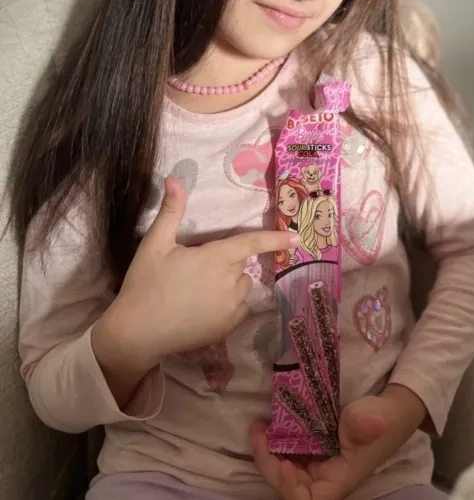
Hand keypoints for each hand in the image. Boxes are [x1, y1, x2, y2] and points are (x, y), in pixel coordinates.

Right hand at [97, 177, 298, 369]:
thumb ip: (170, 211)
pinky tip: (204, 306)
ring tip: (197, 288)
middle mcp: (230, 282)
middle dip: (226, 260)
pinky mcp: (226, 329)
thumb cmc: (145, 284)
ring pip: (242, 285)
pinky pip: (239, 308)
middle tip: (194, 267)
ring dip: (230, 282)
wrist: (136, 334)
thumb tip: (175, 178)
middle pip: (241, 263)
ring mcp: (230, 309)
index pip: (253, 243)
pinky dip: (229, 304)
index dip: (276, 238)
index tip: (297, 236)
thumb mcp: (155, 244)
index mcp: (216, 258)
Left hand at [251, 386, 425, 499]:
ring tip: (260, 425)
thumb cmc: (382, 419)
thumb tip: (370, 422)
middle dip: (268, 463)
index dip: (289, 488)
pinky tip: (270, 423)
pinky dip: (276, 441)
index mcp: (337, 480)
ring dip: (268, 451)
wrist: (389, 410)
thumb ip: (364, 425)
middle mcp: (323, 478)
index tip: (284, 463)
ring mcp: (316, 465)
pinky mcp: (313, 451)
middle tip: (259, 431)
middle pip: (288, 485)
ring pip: (285, 469)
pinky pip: (289, 453)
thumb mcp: (373, 419)